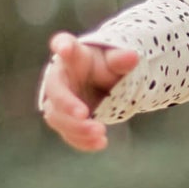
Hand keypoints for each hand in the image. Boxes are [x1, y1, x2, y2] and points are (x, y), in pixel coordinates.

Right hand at [38, 33, 138, 151]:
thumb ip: (121, 60)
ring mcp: (57, 101)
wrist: (99, 85)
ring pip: (57, 117)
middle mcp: (59, 77)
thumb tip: (133, 57)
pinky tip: (100, 143)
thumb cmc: (104, 67)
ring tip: (100, 134)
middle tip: (84, 114)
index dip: (62, 45)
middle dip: (67, 104)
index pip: (64, 44)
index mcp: (73, 55)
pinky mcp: (63, 120)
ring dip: (76, 128)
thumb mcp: (114, 61)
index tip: (63, 48)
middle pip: (55, 90)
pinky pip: (68, 133)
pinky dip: (82, 141)